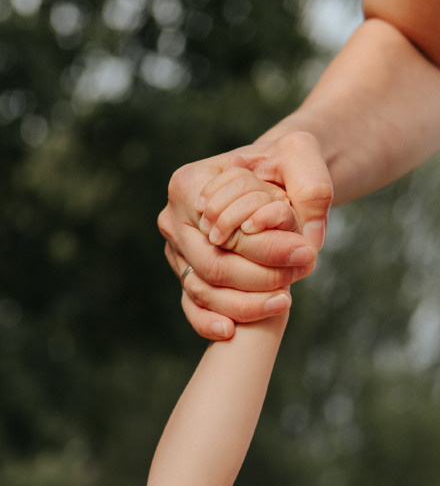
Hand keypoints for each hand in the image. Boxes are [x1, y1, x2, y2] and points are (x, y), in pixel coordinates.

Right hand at [161, 131, 331, 338]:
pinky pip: (192, 307)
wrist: (269, 176)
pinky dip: (208, 322)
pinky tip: (231, 331)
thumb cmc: (281, 162)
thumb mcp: (301, 154)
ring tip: (284, 302)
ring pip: (204, 291)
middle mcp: (173, 220)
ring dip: (243, 304)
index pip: (224, 230)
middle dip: (258, 278)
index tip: (305, 255)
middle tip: (299, 277)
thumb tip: (308, 243)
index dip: (264, 248)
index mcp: (188, 184)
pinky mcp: (184, 274)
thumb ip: (310, 188)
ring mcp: (175, 251)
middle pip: (212, 265)